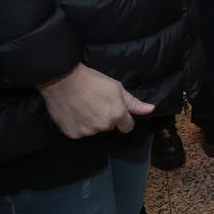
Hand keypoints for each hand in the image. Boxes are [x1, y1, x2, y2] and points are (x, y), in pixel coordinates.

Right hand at [37, 63, 154, 138]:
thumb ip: (134, 103)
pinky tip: (74, 112)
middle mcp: (103, 126)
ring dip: (91, 122)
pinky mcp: (72, 134)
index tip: (116, 110)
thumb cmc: (92, 81)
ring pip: (94, 130)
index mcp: (117, 115)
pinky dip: (77, 124)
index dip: (123, 119)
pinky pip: (78, 132)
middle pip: (109, 126)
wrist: (63, 80)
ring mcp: (87, 132)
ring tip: (83, 106)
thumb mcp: (117, 88)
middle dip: (106, 118)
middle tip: (96, 103)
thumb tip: (150, 110)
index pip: (127, 126)